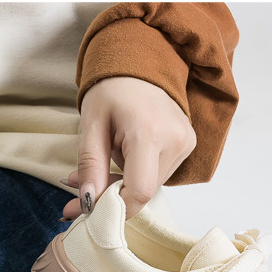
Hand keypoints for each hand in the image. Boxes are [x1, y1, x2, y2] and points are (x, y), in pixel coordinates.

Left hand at [62, 76, 195, 219]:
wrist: (141, 62)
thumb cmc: (112, 88)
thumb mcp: (92, 124)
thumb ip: (90, 166)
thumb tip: (88, 203)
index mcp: (150, 133)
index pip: (139, 191)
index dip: (115, 208)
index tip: (89, 210)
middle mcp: (175, 141)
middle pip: (144, 191)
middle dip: (112, 195)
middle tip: (82, 187)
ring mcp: (186, 144)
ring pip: (151, 185)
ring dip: (125, 184)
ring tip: (106, 160)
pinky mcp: (188, 145)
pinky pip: (159, 174)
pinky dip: (138, 173)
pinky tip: (125, 155)